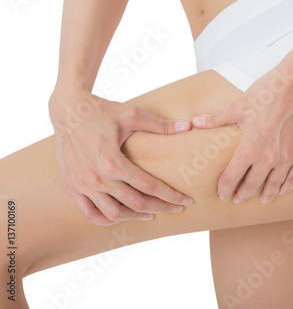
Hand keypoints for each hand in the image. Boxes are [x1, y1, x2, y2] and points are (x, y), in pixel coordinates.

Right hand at [49, 86, 193, 225]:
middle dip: (160, 208)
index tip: (186, 201)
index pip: (150, 186)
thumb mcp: (132, 114)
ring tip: (150, 213)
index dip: (171, 196)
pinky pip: (89, 213)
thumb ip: (160, 125)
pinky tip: (121, 215)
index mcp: (112, 161)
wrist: (68, 108)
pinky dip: (107, 219)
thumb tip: (188, 126)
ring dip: (135, 216)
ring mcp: (82, 184)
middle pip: (136, 203)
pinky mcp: (71, 186)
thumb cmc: (102, 110)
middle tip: (175, 208)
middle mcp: (96, 177)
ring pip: (113, 214)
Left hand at [192, 64, 292, 203]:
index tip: (222, 194)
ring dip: (266, 194)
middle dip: (243, 194)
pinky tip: (282, 190)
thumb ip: (217, 119)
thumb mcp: (239, 106)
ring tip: (261, 200)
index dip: (225, 188)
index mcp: (250, 148)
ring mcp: (287, 157)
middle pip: (252, 184)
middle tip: (237, 199)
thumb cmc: (267, 93)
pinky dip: (286, 185)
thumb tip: (196, 121)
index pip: (233, 177)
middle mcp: (268, 158)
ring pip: (274, 184)